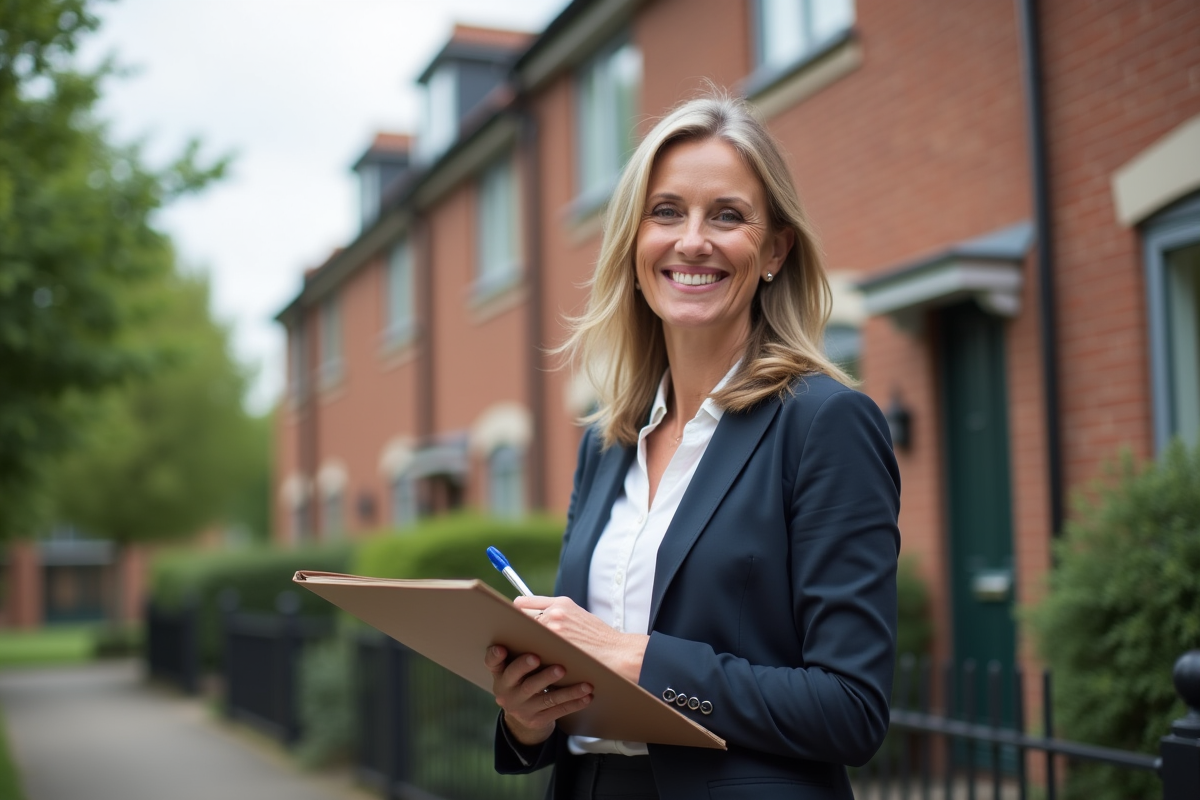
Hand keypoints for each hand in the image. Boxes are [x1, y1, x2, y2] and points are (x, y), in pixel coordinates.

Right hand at [484, 645, 592, 745]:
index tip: (502, 648)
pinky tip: (587, 696)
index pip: (491, 663)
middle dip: (536, 672)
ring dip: (567, 691)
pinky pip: (557, 711)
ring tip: (585, 683)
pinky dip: (574, 703)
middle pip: (520, 680)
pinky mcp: (536, 720)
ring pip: (545, 698)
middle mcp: (506, 691)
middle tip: (556, 666)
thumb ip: (522, 647)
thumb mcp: (516, 665)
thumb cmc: (525, 677)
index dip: (494, 656)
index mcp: (500, 673)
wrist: (524, 713)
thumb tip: (531, 613)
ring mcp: (521, 708)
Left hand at [514, 595, 648, 682]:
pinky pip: (534, 654)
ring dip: (524, 647)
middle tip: (515, 642)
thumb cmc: (600, 638)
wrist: (618, 654)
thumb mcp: (579, 616)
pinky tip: (535, 666)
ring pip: (525, 639)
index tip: (512, 622)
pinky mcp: (555, 650)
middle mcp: (555, 613)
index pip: (523, 603)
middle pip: (520, 621)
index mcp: (561, 603)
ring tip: (525, 656)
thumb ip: (558, 614)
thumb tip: (536, 619)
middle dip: (518, 631)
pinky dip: (532, 660)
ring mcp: (554, 632)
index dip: (515, 614)